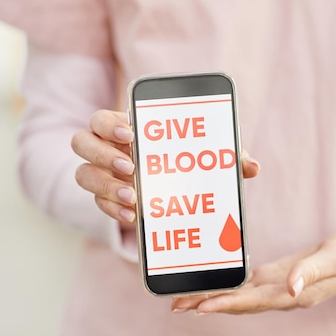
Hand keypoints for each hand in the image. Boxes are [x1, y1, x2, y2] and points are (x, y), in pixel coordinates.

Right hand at [71, 109, 260, 225]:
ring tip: (135, 197)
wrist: (173, 192)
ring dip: (105, 186)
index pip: (103, 118)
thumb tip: (253, 167)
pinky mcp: (105, 200)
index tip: (131, 135)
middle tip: (131, 167)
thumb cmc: (187, 163)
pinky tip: (134, 216)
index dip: (110, 124)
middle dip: (102, 154)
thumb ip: (226, 158)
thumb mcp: (207, 159)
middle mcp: (107, 149)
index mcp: (127, 129)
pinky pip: (97, 204)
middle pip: (82, 142)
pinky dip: (113, 210)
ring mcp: (102, 175)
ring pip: (83, 174)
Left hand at [171, 230, 335, 314]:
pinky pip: (249, 283)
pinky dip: (228, 285)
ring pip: (241, 295)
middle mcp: (284, 294)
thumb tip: (291, 289)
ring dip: (213, 298)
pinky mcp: (279, 276)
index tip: (201, 307)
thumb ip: (314, 271)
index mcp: (297, 293)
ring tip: (183, 300)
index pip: (256, 301)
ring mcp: (281, 287)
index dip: (228, 304)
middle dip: (209, 304)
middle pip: (241, 303)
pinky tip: (211, 284)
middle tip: (177, 305)